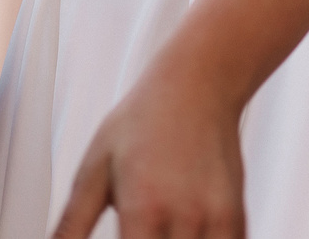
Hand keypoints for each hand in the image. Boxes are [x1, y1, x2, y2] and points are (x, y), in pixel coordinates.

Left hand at [52, 59, 246, 238]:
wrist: (197, 85)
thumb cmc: (142, 122)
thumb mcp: (94, 169)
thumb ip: (72, 225)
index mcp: (143, 211)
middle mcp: (185, 221)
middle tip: (137, 237)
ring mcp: (217, 222)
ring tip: (156, 234)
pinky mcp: (236, 220)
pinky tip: (178, 235)